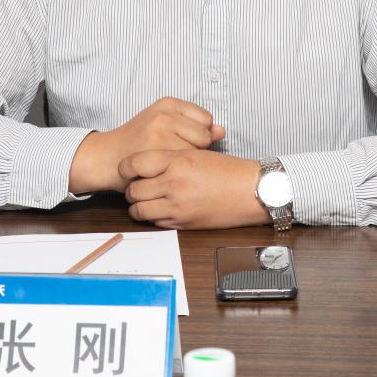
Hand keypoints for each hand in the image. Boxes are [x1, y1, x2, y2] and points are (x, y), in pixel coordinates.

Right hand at [68, 97, 224, 193]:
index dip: (200, 135)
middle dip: (197, 149)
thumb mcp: (164, 125)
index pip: (206, 119)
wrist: (107, 158)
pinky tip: (168, 172)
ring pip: (196, 152)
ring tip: (172, 163)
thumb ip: (194, 125)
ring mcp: (159, 133)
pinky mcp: (154, 153)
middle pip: (205, 136)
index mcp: (168, 103)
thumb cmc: (138, 142)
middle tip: (177, 155)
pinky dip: (179, 172)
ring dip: (188, 162)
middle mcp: (164, 115)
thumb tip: (222, 131)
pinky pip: (183, 165)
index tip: (186, 143)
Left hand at [120, 149, 269, 229]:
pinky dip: (153, 216)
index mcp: (178, 160)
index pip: (136, 163)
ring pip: (139, 210)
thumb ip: (171, 157)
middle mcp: (174, 184)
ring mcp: (177, 206)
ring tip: (146, 199)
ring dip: (138, 205)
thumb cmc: (228, 171)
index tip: (127, 169)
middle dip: (132, 188)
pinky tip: (161, 208)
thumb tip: (147, 163)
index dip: (126, 167)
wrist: (250, 191)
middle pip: (134, 189)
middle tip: (138, 185)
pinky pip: (155, 221)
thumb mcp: (198, 153)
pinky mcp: (182, 223)